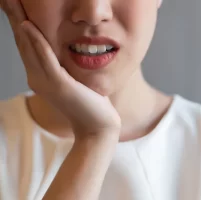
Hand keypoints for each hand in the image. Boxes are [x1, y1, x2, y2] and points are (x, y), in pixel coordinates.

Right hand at [1, 0, 120, 137]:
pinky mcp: (59, 85)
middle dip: (13, 15)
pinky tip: (28, 25)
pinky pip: (46, 60)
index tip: (13, 1)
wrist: (97, 126)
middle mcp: (37, 77)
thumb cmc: (89, 102)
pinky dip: (36, 42)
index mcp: (41, 74)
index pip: (27, 42)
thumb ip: (64, 64)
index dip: (18, 20)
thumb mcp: (74, 78)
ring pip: (28, 47)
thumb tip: (65, 48)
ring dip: (18, 21)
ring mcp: (45, 82)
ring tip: (10, 0)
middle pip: (22, 41)